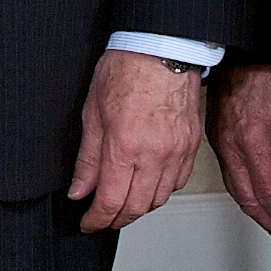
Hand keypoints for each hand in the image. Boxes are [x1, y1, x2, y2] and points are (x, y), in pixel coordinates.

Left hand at [69, 50, 206, 232]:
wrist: (161, 48)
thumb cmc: (126, 69)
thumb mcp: (92, 112)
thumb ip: (87, 159)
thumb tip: (80, 189)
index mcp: (124, 146)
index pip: (110, 202)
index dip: (96, 219)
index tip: (88, 222)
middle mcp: (154, 155)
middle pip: (136, 208)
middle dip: (116, 219)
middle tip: (101, 218)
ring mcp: (176, 152)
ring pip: (158, 200)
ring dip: (138, 207)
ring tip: (122, 202)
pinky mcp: (191, 146)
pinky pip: (177, 183)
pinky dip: (160, 191)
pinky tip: (147, 184)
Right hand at [211, 62, 270, 246]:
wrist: (244, 50)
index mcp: (253, 141)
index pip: (270, 194)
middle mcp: (232, 147)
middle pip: (249, 200)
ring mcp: (221, 143)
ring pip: (237, 191)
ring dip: (257, 212)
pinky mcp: (217, 138)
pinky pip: (230, 175)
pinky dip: (246, 193)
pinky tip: (259, 196)